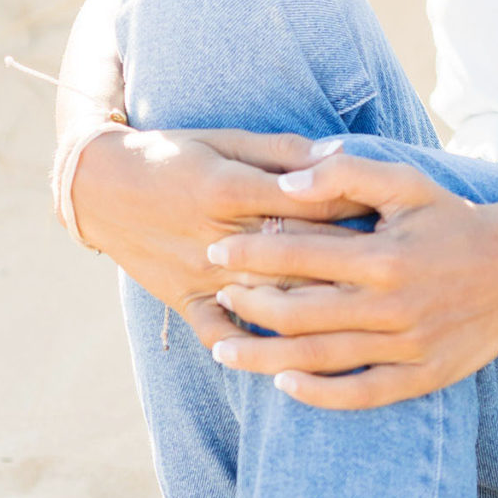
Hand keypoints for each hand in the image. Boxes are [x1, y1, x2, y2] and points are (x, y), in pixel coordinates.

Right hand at [68, 126, 371, 349]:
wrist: (99, 188)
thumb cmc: (170, 153)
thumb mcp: (223, 138)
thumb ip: (281, 151)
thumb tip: (337, 153)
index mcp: (228, 188)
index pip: (305, 202)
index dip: (353, 208)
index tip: (395, 216)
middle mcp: (215, 237)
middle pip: (295, 255)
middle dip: (350, 264)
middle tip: (399, 273)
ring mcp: (199, 274)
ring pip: (266, 300)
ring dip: (316, 310)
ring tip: (368, 315)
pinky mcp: (184, 299)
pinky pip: (221, 332)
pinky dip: (254, 348)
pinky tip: (296, 359)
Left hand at [205, 151, 497, 409]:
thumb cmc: (455, 219)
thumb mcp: (407, 183)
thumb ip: (346, 175)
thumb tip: (286, 183)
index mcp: (383, 256)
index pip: (298, 255)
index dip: (249, 254)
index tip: (215, 250)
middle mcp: (393, 306)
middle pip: (298, 314)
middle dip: (248, 307)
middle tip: (219, 297)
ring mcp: (407, 346)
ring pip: (320, 359)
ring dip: (264, 358)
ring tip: (225, 351)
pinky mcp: (423, 376)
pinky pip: (360, 394)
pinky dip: (318, 395)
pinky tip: (284, 386)